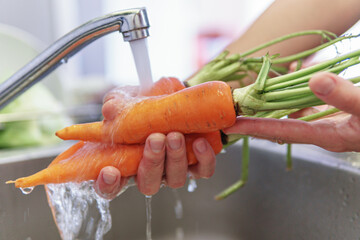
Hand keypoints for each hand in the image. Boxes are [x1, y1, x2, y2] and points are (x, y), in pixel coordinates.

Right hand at [94, 85, 215, 198]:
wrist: (171, 94)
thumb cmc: (141, 102)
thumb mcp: (124, 99)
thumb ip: (114, 105)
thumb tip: (109, 110)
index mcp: (125, 163)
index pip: (111, 186)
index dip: (108, 185)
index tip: (109, 171)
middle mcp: (150, 172)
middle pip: (148, 184)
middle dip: (152, 162)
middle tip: (155, 139)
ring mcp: (173, 170)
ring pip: (175, 179)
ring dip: (176, 158)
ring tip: (175, 135)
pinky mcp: (197, 164)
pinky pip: (202, 170)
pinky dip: (203, 159)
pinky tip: (199, 142)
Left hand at [224, 72, 359, 151]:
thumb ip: (344, 97)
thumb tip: (313, 79)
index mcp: (326, 135)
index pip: (280, 131)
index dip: (254, 128)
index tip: (231, 125)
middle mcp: (322, 128)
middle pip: (281, 120)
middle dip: (258, 111)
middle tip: (235, 103)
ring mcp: (329, 118)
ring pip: (293, 105)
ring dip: (277, 93)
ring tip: (261, 81)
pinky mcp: (336, 108)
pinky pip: (309, 96)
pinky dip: (297, 83)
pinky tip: (293, 71)